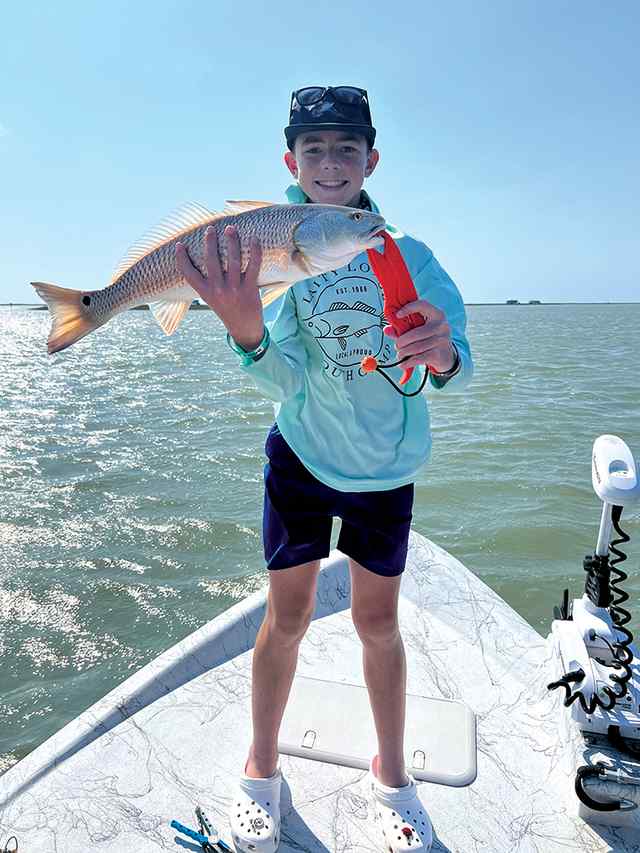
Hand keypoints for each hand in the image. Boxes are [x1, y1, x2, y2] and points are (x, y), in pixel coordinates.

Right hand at [176, 225, 264, 349]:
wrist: (244, 328)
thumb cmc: (226, 309)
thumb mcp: (211, 298)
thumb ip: (206, 281)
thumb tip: (202, 257)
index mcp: (205, 292)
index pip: (188, 274)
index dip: (181, 259)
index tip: (178, 245)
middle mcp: (218, 290)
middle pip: (211, 262)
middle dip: (210, 243)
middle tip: (210, 229)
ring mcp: (234, 289)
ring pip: (232, 261)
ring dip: (231, 242)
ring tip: (230, 228)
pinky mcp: (250, 289)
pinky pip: (253, 266)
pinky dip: (255, 251)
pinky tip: (254, 238)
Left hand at [383, 299, 455, 372]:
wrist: (446, 356)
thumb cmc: (429, 338)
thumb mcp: (419, 330)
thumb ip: (402, 329)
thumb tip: (386, 329)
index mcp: (436, 314)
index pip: (422, 305)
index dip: (409, 308)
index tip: (397, 315)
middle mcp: (441, 326)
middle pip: (415, 333)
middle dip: (401, 341)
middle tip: (397, 345)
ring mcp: (441, 340)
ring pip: (415, 347)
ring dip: (403, 353)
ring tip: (400, 355)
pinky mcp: (438, 354)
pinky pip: (418, 358)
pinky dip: (407, 362)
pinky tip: (403, 364)